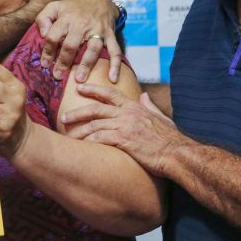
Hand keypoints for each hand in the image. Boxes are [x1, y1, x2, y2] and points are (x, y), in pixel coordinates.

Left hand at [36, 0, 122, 82]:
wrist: (100, 0)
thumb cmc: (73, 8)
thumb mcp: (55, 7)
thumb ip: (43, 18)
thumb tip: (42, 35)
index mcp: (66, 18)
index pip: (53, 36)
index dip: (47, 51)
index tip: (45, 64)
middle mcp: (82, 24)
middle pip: (71, 45)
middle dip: (63, 62)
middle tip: (57, 75)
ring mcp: (98, 30)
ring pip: (92, 49)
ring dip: (86, 65)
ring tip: (79, 79)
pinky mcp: (110, 35)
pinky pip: (115, 50)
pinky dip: (115, 65)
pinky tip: (113, 78)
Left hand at [61, 85, 184, 176]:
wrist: (177, 153)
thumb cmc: (170, 139)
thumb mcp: (161, 117)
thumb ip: (149, 106)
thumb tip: (144, 96)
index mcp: (134, 107)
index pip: (110, 93)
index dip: (93, 89)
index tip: (79, 87)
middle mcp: (127, 113)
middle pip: (95, 109)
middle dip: (77, 112)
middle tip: (63, 117)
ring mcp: (125, 126)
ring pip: (94, 124)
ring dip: (79, 130)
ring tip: (68, 136)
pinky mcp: (124, 139)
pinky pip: (100, 138)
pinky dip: (89, 141)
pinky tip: (81, 146)